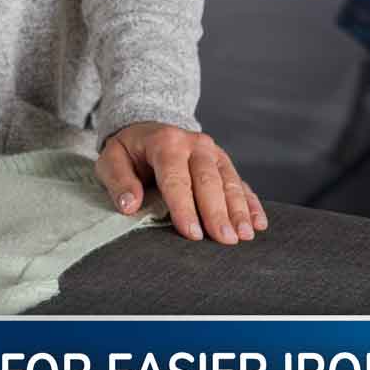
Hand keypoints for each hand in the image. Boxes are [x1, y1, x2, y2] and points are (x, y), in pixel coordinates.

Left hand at [96, 122, 267, 245]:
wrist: (147, 129)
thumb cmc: (129, 151)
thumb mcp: (111, 159)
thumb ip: (118, 181)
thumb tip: (129, 204)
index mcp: (165, 142)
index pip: (176, 178)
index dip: (184, 207)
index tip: (192, 233)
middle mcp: (194, 144)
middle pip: (208, 180)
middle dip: (217, 212)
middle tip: (225, 240)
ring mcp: (213, 152)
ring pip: (229, 181)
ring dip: (238, 209)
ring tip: (244, 235)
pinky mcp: (223, 163)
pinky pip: (241, 182)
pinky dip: (251, 203)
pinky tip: (259, 222)